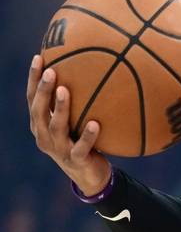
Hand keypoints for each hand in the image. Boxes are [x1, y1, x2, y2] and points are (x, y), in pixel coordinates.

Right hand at [27, 55, 111, 194]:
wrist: (90, 175)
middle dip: (43, 90)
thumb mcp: (77, 119)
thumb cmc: (82, 140)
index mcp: (41, 124)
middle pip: (38, 110)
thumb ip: (78, 99)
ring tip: (65, 89)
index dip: (33, 79)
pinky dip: (88, 136)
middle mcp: (45, 136)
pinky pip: (81, 147)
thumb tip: (95, 65)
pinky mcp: (76, 160)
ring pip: (56, 127)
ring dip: (60, 108)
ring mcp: (59, 149)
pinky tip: (96, 124)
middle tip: (51, 71)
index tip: (39, 57)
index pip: (33, 99)